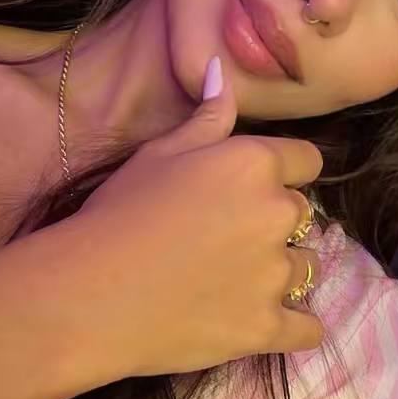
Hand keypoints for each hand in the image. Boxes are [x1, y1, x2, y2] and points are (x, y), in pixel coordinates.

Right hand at [68, 55, 324, 379]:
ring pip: (305, 268)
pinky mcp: (267, 327)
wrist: (89, 292)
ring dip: (279, 274)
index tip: (246, 192)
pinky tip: (260, 320)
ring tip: (229, 282)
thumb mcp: (159, 152)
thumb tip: (220, 70)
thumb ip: (206, 115)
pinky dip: (292, 326)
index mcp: (255, 164)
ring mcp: (275, 275)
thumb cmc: (118, 213)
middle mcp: (277, 213)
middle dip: (273, 224)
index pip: (307, 161)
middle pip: (303, 215)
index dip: (281, 174)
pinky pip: (308, 328)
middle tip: (224, 240)